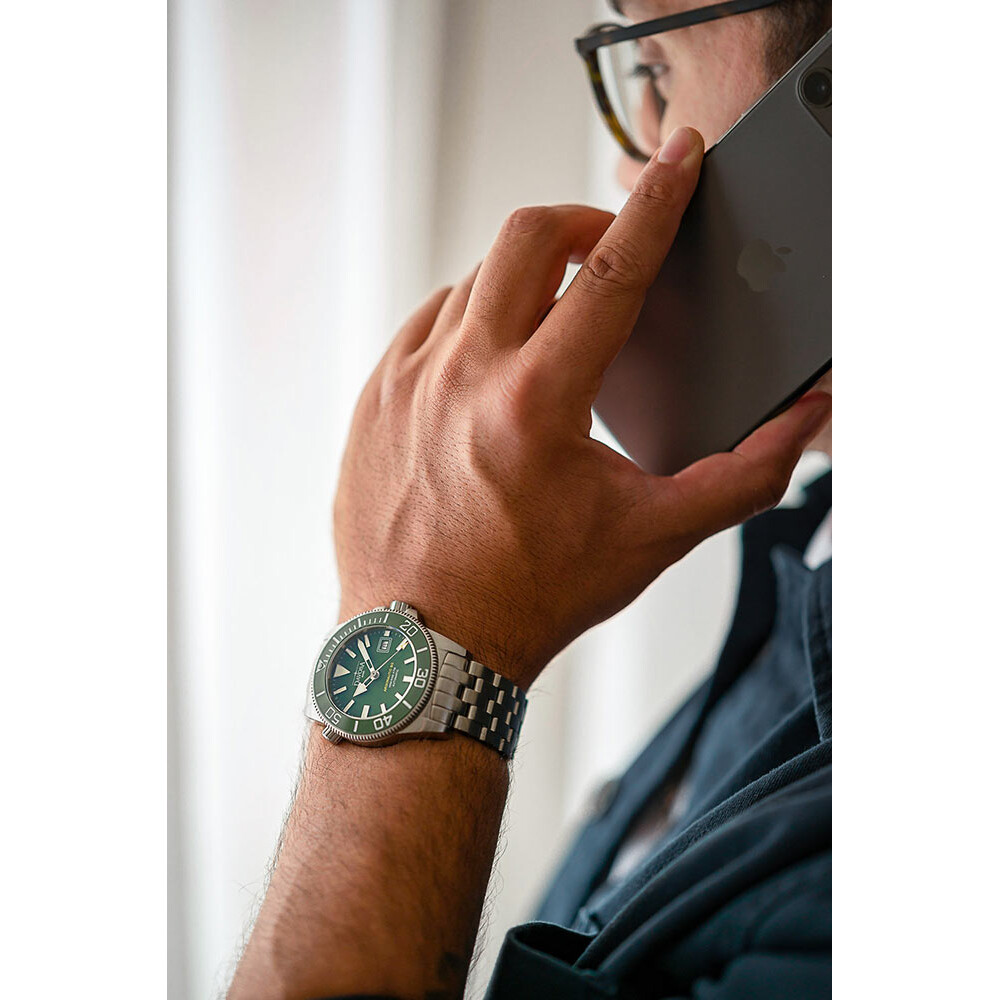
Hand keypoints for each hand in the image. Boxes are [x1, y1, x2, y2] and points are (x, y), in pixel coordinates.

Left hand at [333, 127, 830, 688]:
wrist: (430, 647)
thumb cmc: (533, 596)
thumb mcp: (652, 536)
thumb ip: (742, 474)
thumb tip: (800, 423)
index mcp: (537, 401)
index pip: (613, 269)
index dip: (657, 203)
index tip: (679, 158)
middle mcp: (461, 376)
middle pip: (526, 236)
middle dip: (582, 222)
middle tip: (607, 254)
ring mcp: (404, 383)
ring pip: (474, 279)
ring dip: (525, 282)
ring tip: (552, 328)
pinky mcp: (373, 401)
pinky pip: (427, 323)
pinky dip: (469, 322)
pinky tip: (491, 364)